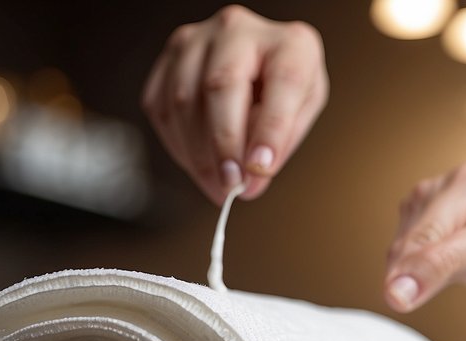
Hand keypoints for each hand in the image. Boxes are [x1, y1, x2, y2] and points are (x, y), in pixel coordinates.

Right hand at [141, 5, 327, 203]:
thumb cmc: (285, 84)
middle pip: (221, 85)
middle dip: (224, 145)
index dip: (270, 130)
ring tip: (216, 184)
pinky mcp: (169, 58)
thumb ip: (281, 142)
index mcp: (289, 43)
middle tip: (230, 185)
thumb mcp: (303, 109)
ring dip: (198, 153)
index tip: (260, 169)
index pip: (283, 81)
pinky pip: (161, 107)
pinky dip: (177, 145)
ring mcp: (197, 39)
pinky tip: (197, 163)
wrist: (259, 57)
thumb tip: (250, 180)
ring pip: (183, 99)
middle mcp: (238, 30)